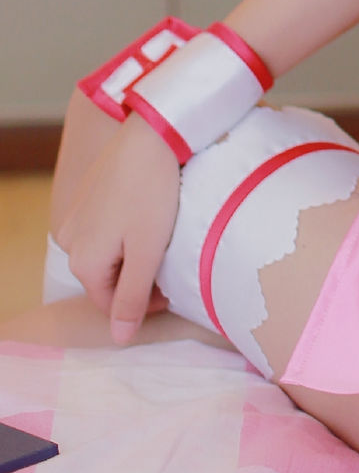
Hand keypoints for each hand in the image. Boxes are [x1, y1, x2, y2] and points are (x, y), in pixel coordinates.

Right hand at [57, 115, 181, 343]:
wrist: (153, 134)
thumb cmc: (153, 193)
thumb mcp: (148, 253)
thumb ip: (133, 297)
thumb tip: (119, 338)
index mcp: (84, 261)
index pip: (109, 303)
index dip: (143, 305)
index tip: (172, 292)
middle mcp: (71, 240)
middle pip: (106, 277)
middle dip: (137, 279)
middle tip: (170, 265)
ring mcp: (77, 215)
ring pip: (107, 251)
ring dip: (133, 255)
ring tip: (163, 240)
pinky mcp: (89, 194)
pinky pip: (106, 227)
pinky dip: (127, 231)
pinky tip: (150, 217)